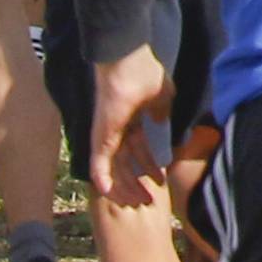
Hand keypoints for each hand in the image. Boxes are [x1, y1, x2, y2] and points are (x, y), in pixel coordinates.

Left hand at [90, 47, 172, 210]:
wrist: (125, 58)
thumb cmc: (143, 73)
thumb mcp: (161, 97)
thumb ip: (160, 113)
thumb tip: (162, 124)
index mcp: (131, 122)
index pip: (139, 151)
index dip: (150, 167)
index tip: (160, 181)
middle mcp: (117, 131)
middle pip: (126, 164)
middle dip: (139, 183)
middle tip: (150, 199)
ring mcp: (107, 135)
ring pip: (114, 169)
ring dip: (126, 188)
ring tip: (139, 202)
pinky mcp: (100, 136)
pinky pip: (99, 163)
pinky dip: (104, 179)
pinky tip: (110, 194)